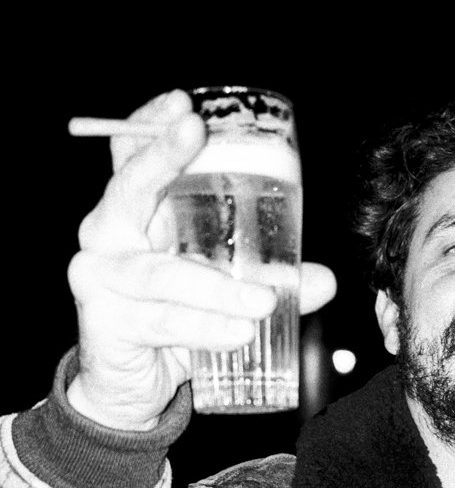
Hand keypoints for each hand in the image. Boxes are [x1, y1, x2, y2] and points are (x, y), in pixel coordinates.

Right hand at [67, 90, 335, 432]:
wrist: (134, 386)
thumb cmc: (176, 321)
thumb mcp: (223, 292)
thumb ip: (268, 280)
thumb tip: (323, 280)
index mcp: (136, 212)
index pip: (132, 153)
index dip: (150, 123)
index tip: (182, 102)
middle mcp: (108, 233)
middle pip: (127, 186)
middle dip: (162, 158)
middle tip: (195, 134)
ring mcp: (98, 276)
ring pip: (160, 273)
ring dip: (215, 288)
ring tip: (263, 302)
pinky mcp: (103, 321)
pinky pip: (161, 320)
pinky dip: (203, 326)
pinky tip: (238, 333)